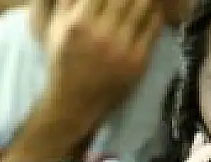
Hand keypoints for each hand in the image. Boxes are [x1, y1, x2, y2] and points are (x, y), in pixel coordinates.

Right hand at [43, 0, 162, 122]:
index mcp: (79, 23)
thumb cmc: (63, 61)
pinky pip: (153, 28)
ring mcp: (122, 48)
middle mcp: (102, 34)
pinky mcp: (138, 61)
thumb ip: (67, 1)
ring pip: (143, 7)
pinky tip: (153, 8)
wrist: (75, 102)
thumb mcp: (55, 28)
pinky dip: (155, 13)